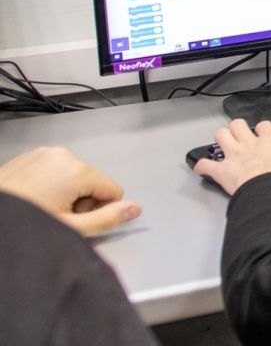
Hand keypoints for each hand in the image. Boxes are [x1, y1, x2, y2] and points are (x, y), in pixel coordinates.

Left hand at [0, 146, 141, 236]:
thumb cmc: (23, 224)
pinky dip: (47, 186)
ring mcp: (42, 154)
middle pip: (93, 182)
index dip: (97, 210)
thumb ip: (108, 219)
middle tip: (55, 216)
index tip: (74, 219)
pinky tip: (31, 200)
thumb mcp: (71, 229)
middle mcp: (62, 155)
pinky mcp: (28, 157)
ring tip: (40, 208)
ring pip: (73, 177)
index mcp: (77, 169)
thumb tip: (135, 209)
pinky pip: (53, 172)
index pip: (113, 190)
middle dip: (80, 201)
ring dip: (63, 194)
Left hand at [192, 120, 270, 195]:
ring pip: (221, 137)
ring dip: (221, 140)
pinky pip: (207, 165)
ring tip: (223, 143)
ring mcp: (234, 156)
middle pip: (238, 126)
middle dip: (237, 128)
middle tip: (240, 133)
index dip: (263, 128)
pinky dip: (202, 166)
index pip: (264, 125)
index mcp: (270, 140)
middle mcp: (250, 144)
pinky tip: (201, 166)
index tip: (265, 131)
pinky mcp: (223, 171)